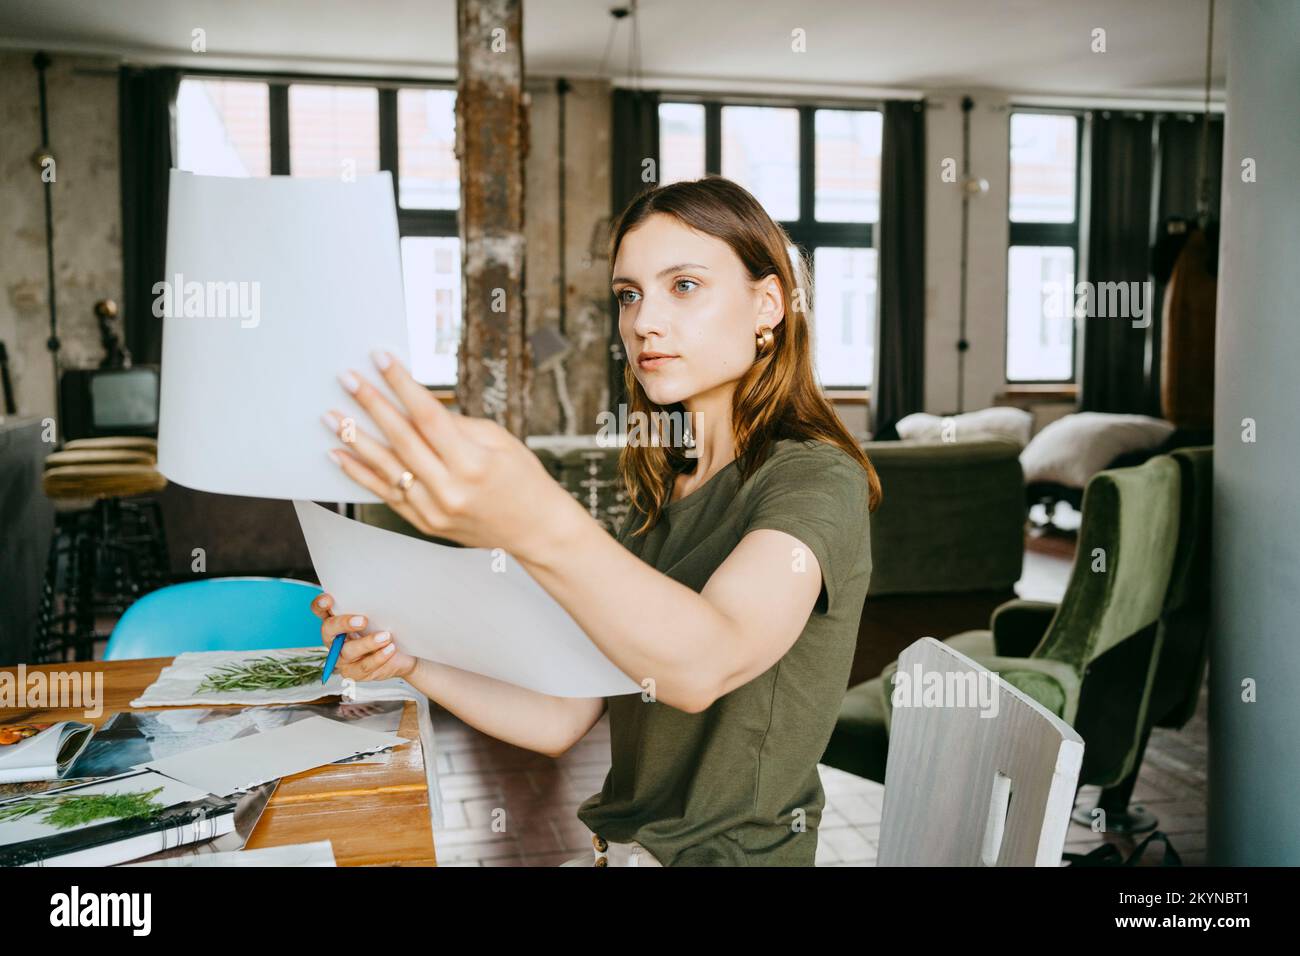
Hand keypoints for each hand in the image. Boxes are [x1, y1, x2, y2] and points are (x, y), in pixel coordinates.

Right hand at [311, 592, 417, 682]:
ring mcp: (342, 659)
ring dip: (367, 643)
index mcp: (337, 621)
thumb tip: (379, 592)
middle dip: (344, 624)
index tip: (329, 599)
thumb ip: (373, 607)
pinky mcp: (354, 673)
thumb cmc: (387, 630)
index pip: (321, 611)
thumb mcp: (380, 616)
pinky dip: (379, 657)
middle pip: (329, 630)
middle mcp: (334, 640)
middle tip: (363, 620)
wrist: (404, 656)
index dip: (320, 605)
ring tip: (386, 636)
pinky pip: (364, 666)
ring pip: (348, 651)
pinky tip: (390, 648)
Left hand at [323, 350, 581, 557]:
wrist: (537, 531)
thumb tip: (414, 407)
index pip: (427, 416)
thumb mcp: (500, 442)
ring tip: (332, 416)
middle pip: (401, 439)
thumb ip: (455, 426)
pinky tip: (340, 454)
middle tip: (347, 379)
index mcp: (473, 464)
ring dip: (355, 439)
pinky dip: (360, 474)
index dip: (401, 385)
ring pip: (385, 469)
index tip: (380, 359)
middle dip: (371, 404)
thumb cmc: (524, 481)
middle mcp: (450, 489)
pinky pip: (385, 495)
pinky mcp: (425, 523)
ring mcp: (434, 510)